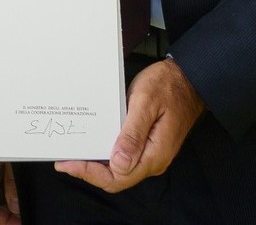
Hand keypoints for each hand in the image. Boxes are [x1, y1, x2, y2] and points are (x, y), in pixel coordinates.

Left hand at [54, 58, 203, 193]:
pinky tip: (95, 144)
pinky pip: (126, 157)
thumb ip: (133, 134)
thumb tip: (118, 163)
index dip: (91, 174)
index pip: (118, 177)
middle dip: (89, 171)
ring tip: (75, 153)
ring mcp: (152, 153)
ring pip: (120, 169)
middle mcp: (154, 159)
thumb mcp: (145, 103)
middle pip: (117, 177)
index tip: (70, 164)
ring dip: (97, 164)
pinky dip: (107, 154)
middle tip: (66, 161)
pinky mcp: (149, 144)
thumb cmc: (168, 85)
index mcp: (155, 154)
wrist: (189, 77)